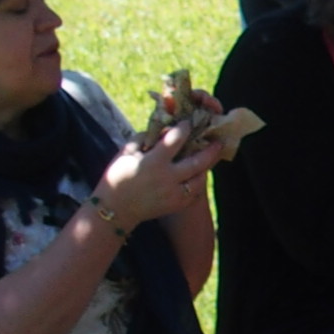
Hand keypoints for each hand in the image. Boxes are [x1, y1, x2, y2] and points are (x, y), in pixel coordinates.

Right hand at [95, 125, 221, 225]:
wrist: (115, 208)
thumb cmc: (118, 176)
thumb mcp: (126, 152)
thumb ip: (144, 138)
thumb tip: (163, 130)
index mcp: (154, 162)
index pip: (175, 140)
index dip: (184, 129)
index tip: (188, 124)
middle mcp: (168, 178)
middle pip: (198, 162)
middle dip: (210, 150)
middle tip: (218, 142)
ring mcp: (175, 193)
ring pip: (200, 179)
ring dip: (206, 168)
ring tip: (209, 159)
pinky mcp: (177, 204)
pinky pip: (195, 192)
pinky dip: (198, 183)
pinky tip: (198, 175)